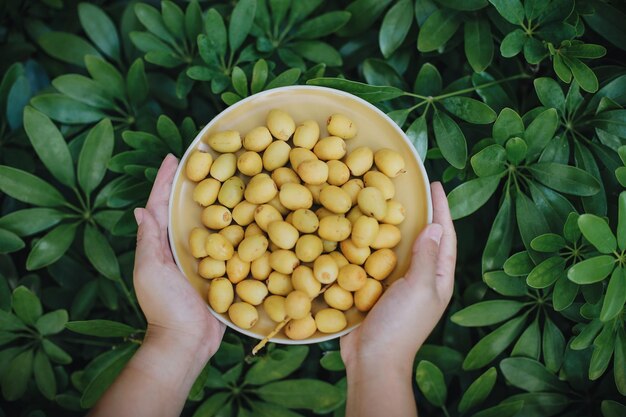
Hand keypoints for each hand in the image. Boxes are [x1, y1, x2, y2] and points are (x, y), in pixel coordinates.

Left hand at [89, 155, 225, 416]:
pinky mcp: (225, 272)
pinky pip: (234, 245)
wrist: (188, 342)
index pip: (162, 205)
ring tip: (237, 177)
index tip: (175, 156)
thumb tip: (139, 209)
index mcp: (163, 245)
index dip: (166, 180)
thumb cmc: (165, 307)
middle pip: (190, 209)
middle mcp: (185, 247)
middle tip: (213, 158)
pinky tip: (256, 213)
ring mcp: (207, 259)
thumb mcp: (150, 271)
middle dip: (198, 183)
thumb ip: (148, 241)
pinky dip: (242, 229)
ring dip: (223, 201)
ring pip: (215, 223)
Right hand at [341, 182, 455, 367]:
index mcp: (438, 278)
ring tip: (381, 202)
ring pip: (397, 247)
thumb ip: (427, 258)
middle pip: (423, 238)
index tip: (434, 184)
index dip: (442, 209)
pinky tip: (358, 229)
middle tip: (407, 188)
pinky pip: (374, 259)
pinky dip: (369, 243)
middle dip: (418, 213)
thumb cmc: (401, 326)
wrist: (372, 360)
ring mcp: (397, 284)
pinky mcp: (374, 289)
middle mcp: (420, 278)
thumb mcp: (419, 289)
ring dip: (390, 225)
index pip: (445, 236)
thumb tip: (436, 226)